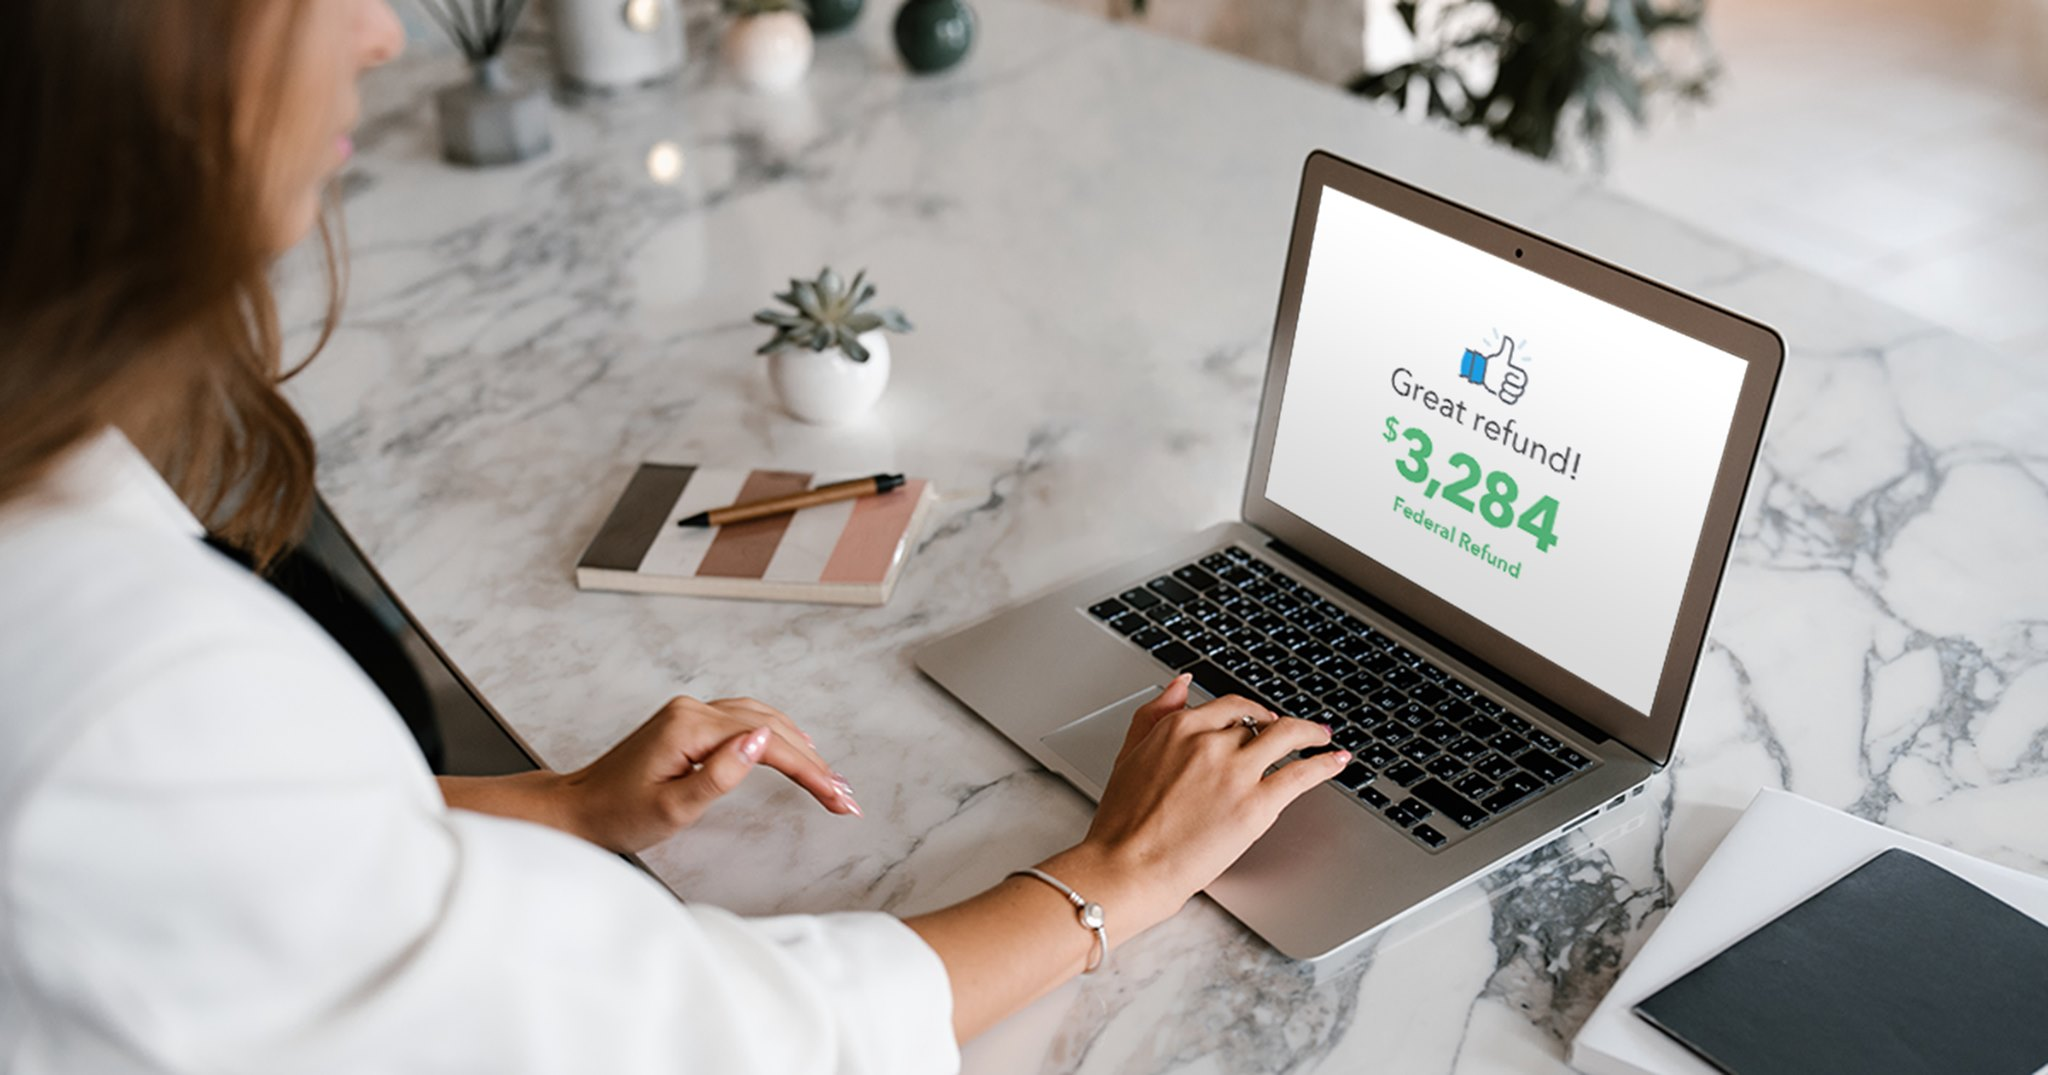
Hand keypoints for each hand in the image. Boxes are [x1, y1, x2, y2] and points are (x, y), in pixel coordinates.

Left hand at [557, 695, 859, 852]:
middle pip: (771, 728)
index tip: (839, 799)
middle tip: (846, 798)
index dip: (810, 772)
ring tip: (831, 777)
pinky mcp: (688, 722)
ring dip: (801, 746)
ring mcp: (690, 712)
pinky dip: (776, 732)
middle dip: (814, 764)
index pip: (768, 745)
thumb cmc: (617, 815)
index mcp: (690, 727)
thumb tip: (760, 742)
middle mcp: (693, 710)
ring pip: (762, 719)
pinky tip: (794, 742)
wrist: (576, 809)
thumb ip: (720, 776)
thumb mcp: (672, 809)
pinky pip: (744, 718)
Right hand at [1047, 674, 1348, 933]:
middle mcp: (1210, 742)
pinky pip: (1302, 774)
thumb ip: (1154, 713)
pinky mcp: (1256, 804)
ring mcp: (1236, 771)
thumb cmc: (1123, 824)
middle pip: (1257, 724)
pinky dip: (1325, 763)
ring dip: (1310, 732)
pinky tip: (1336, 760)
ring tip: (1323, 736)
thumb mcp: (1129, 753)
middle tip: (1291, 733)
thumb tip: (1180, 683)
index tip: (1259, 719)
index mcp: (1178, 728)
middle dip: (1275, 729)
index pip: (1228, 707)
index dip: (1249, 713)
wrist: (1128, 867)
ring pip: (1287, 737)